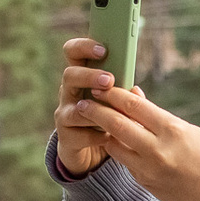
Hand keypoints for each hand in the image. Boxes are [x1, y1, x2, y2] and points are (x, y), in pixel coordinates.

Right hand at [54, 37, 114, 176]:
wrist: (92, 153)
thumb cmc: (107, 119)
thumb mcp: (115, 101)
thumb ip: (123, 93)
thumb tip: (135, 90)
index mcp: (82, 77)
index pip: (73, 53)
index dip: (84, 47)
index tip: (103, 49)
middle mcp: (69, 93)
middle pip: (69, 75)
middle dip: (90, 76)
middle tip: (109, 80)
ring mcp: (65, 115)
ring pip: (73, 108)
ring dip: (94, 109)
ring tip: (111, 113)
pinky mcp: (66, 138)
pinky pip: (79, 134)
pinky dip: (96, 135)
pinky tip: (108, 137)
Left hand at [68, 83, 199, 200]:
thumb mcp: (189, 130)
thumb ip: (157, 116)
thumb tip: (133, 95)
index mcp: (172, 130)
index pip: (134, 106)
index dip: (113, 94)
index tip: (100, 86)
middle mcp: (158, 150)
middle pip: (117, 125)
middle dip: (97, 111)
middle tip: (83, 102)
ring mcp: (150, 170)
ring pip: (114, 146)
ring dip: (102, 132)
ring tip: (92, 121)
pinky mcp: (146, 184)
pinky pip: (125, 162)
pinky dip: (117, 150)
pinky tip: (112, 141)